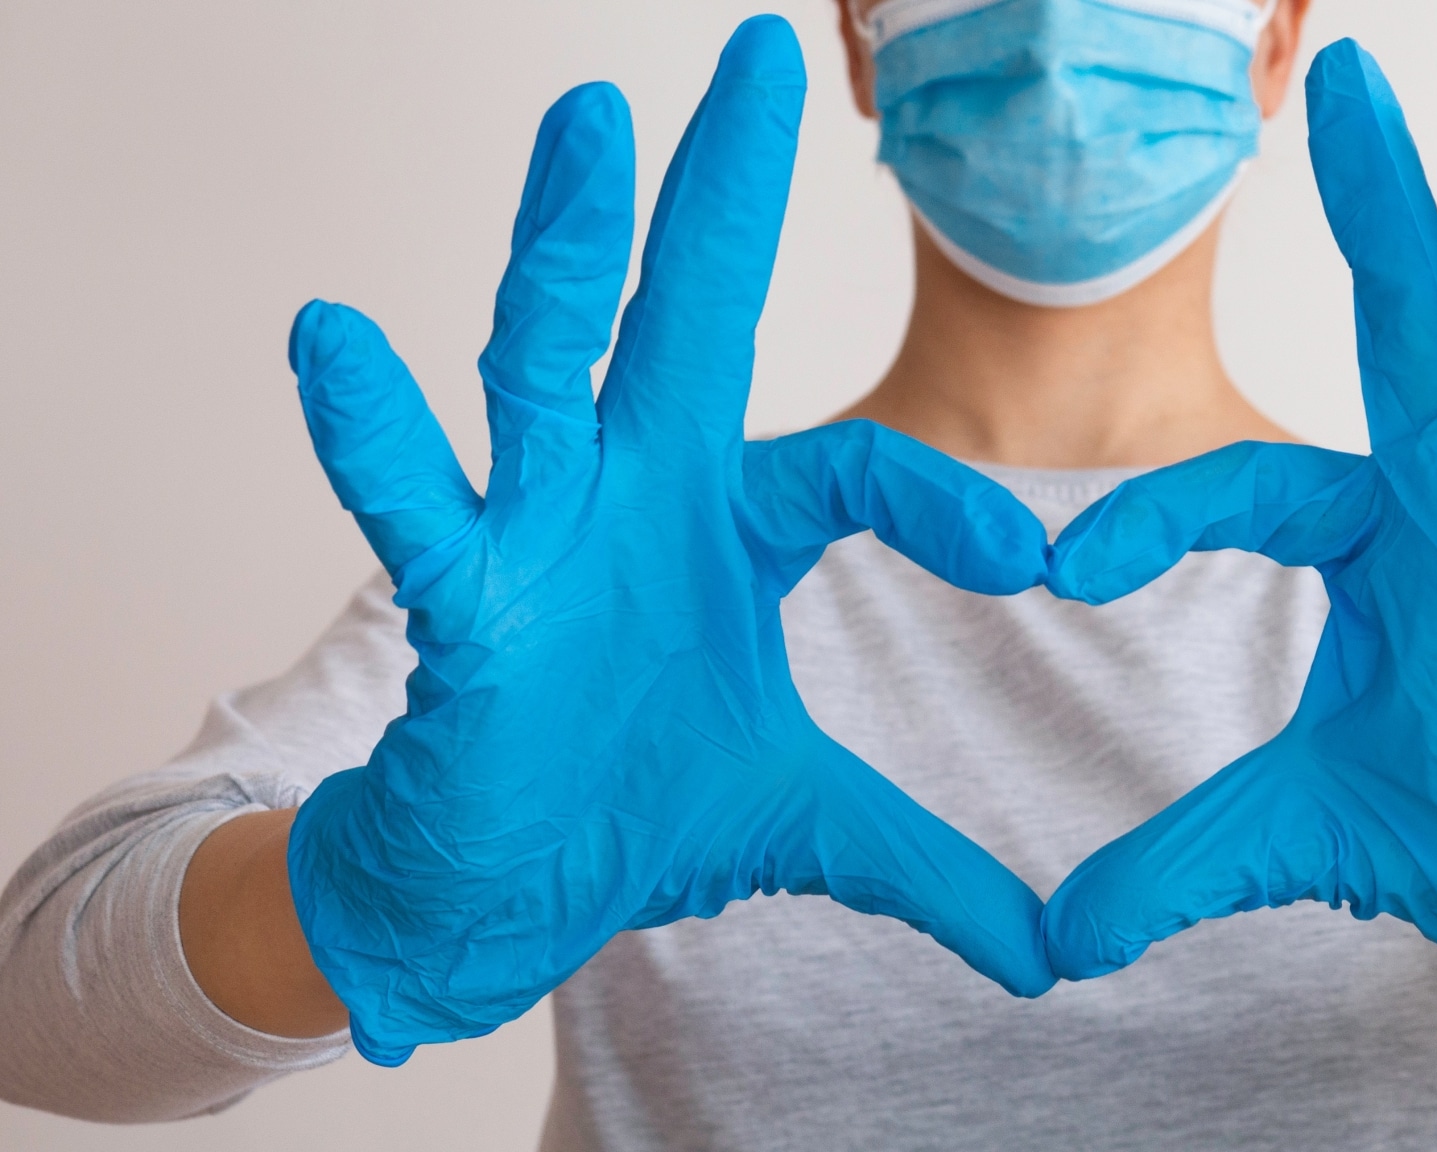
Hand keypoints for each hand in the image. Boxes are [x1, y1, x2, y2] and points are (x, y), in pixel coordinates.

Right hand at [285, 17, 1054, 1066]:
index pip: (855, 468)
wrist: (510, 883)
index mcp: (729, 526)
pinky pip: (413, 506)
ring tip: (586, 124)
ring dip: (563, 254)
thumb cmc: (642, 809)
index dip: (948, 506)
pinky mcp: (456, 603)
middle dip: (718, 192)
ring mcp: (538, 534)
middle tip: (754, 54)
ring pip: (547, 368)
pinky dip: (374, 433)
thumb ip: (928, 867)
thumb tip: (1048, 955)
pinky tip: (332, 339)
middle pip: (684, 317)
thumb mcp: (812, 825)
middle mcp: (634, 496)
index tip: (1047, 563)